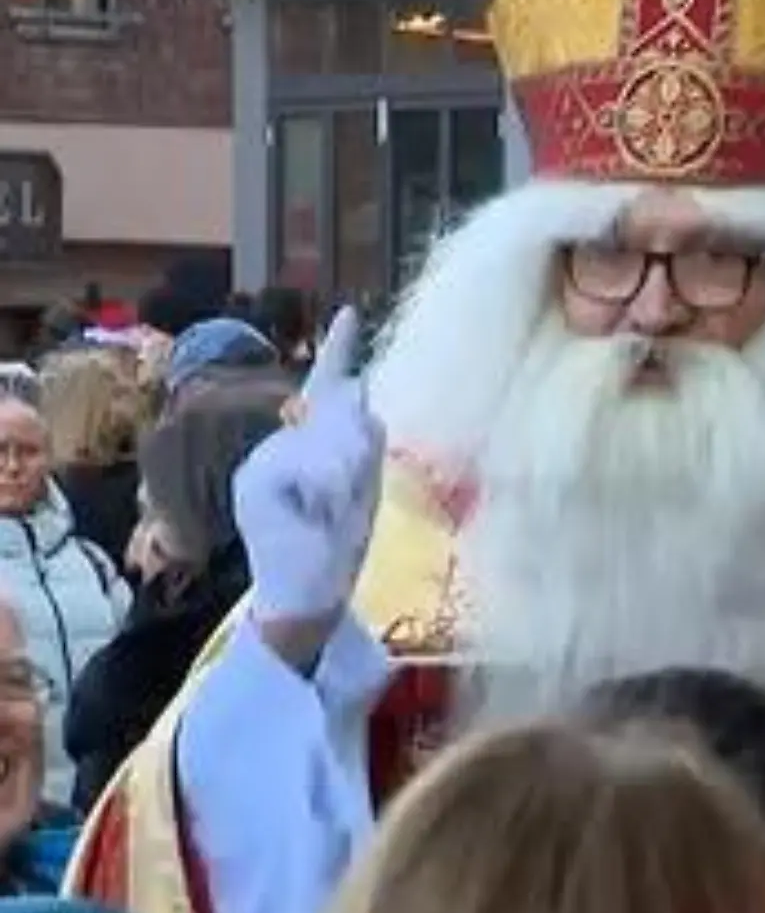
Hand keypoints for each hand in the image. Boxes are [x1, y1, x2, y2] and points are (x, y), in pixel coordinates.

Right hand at [234, 307, 384, 628]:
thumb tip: (362, 400)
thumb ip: (360, 447)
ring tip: (332, 516)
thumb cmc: (334, 551)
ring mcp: (260, 468)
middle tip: (347, 499)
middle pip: (337, 416)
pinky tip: (320, 515)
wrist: (305, 601)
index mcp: (303, 451)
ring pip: (326, 442)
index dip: (339, 351)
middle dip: (358, 449)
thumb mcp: (361, 493)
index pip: (325, 393)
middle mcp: (274, 452)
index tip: (351, 312)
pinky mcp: (254, 485)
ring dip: (346, 479)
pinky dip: (325, 492)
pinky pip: (308, 467)